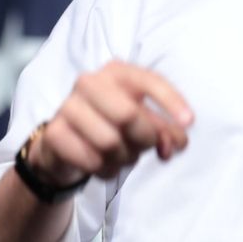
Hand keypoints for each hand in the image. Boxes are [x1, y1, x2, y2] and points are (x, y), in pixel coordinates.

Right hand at [27, 60, 193, 185]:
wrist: (66, 145)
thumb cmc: (112, 126)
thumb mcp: (144, 124)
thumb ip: (166, 131)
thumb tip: (177, 143)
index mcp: (117, 72)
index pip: (149, 80)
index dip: (172, 101)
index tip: (189, 122)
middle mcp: (89, 82)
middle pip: (129, 115)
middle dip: (144, 139)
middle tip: (145, 148)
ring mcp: (68, 106)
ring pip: (110, 142)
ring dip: (124, 158)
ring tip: (121, 155)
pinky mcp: (54, 132)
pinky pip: (91, 161)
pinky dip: (105, 170)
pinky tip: (102, 163)